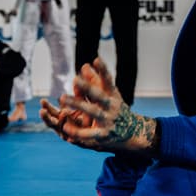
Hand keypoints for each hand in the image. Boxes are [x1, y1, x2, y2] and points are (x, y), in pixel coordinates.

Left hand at [41, 58, 157, 152]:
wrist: (132, 134)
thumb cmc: (115, 110)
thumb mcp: (109, 95)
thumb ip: (95, 81)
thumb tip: (84, 65)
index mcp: (112, 95)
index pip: (108, 81)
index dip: (103, 70)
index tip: (97, 59)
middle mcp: (111, 107)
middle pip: (99, 96)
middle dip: (88, 87)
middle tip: (75, 78)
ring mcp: (108, 121)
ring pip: (92, 112)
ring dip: (78, 105)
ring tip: (62, 98)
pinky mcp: (103, 135)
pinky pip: (89, 134)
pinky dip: (77, 132)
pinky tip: (65, 127)